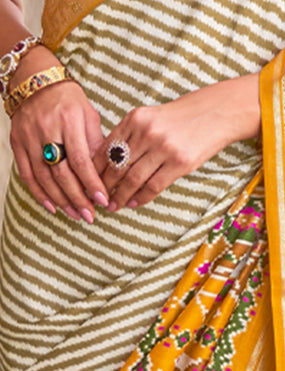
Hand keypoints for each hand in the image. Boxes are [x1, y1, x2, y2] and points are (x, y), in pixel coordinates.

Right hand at [8, 47, 108, 221]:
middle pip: (61, 172)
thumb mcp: (89, 116)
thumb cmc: (70, 102)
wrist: (37, 80)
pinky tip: (53, 207)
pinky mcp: (17, 142)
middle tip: (90, 216)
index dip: (91, 183)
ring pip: (43, 177)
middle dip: (77, 198)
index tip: (103, 201)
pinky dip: (39, 193)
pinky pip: (26, 174)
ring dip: (61, 200)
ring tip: (76, 214)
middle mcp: (46, 129)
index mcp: (68, 120)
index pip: (80, 160)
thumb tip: (107, 177)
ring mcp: (28, 136)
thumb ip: (97, 145)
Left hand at [96, 74, 261, 211]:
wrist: (213, 114)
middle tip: (98, 199)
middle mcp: (145, 132)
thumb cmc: (181, 119)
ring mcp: (162, 148)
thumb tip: (110, 161)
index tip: (89, 182)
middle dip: (104, 185)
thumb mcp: (151, 118)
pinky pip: (153, 186)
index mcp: (135, 118)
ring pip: (132, 178)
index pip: (106, 147)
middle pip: (117, 164)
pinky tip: (133, 203)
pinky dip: (141, 197)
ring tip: (113, 206)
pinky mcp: (178, 163)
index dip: (95, 168)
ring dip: (120, 195)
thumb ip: (132, 135)